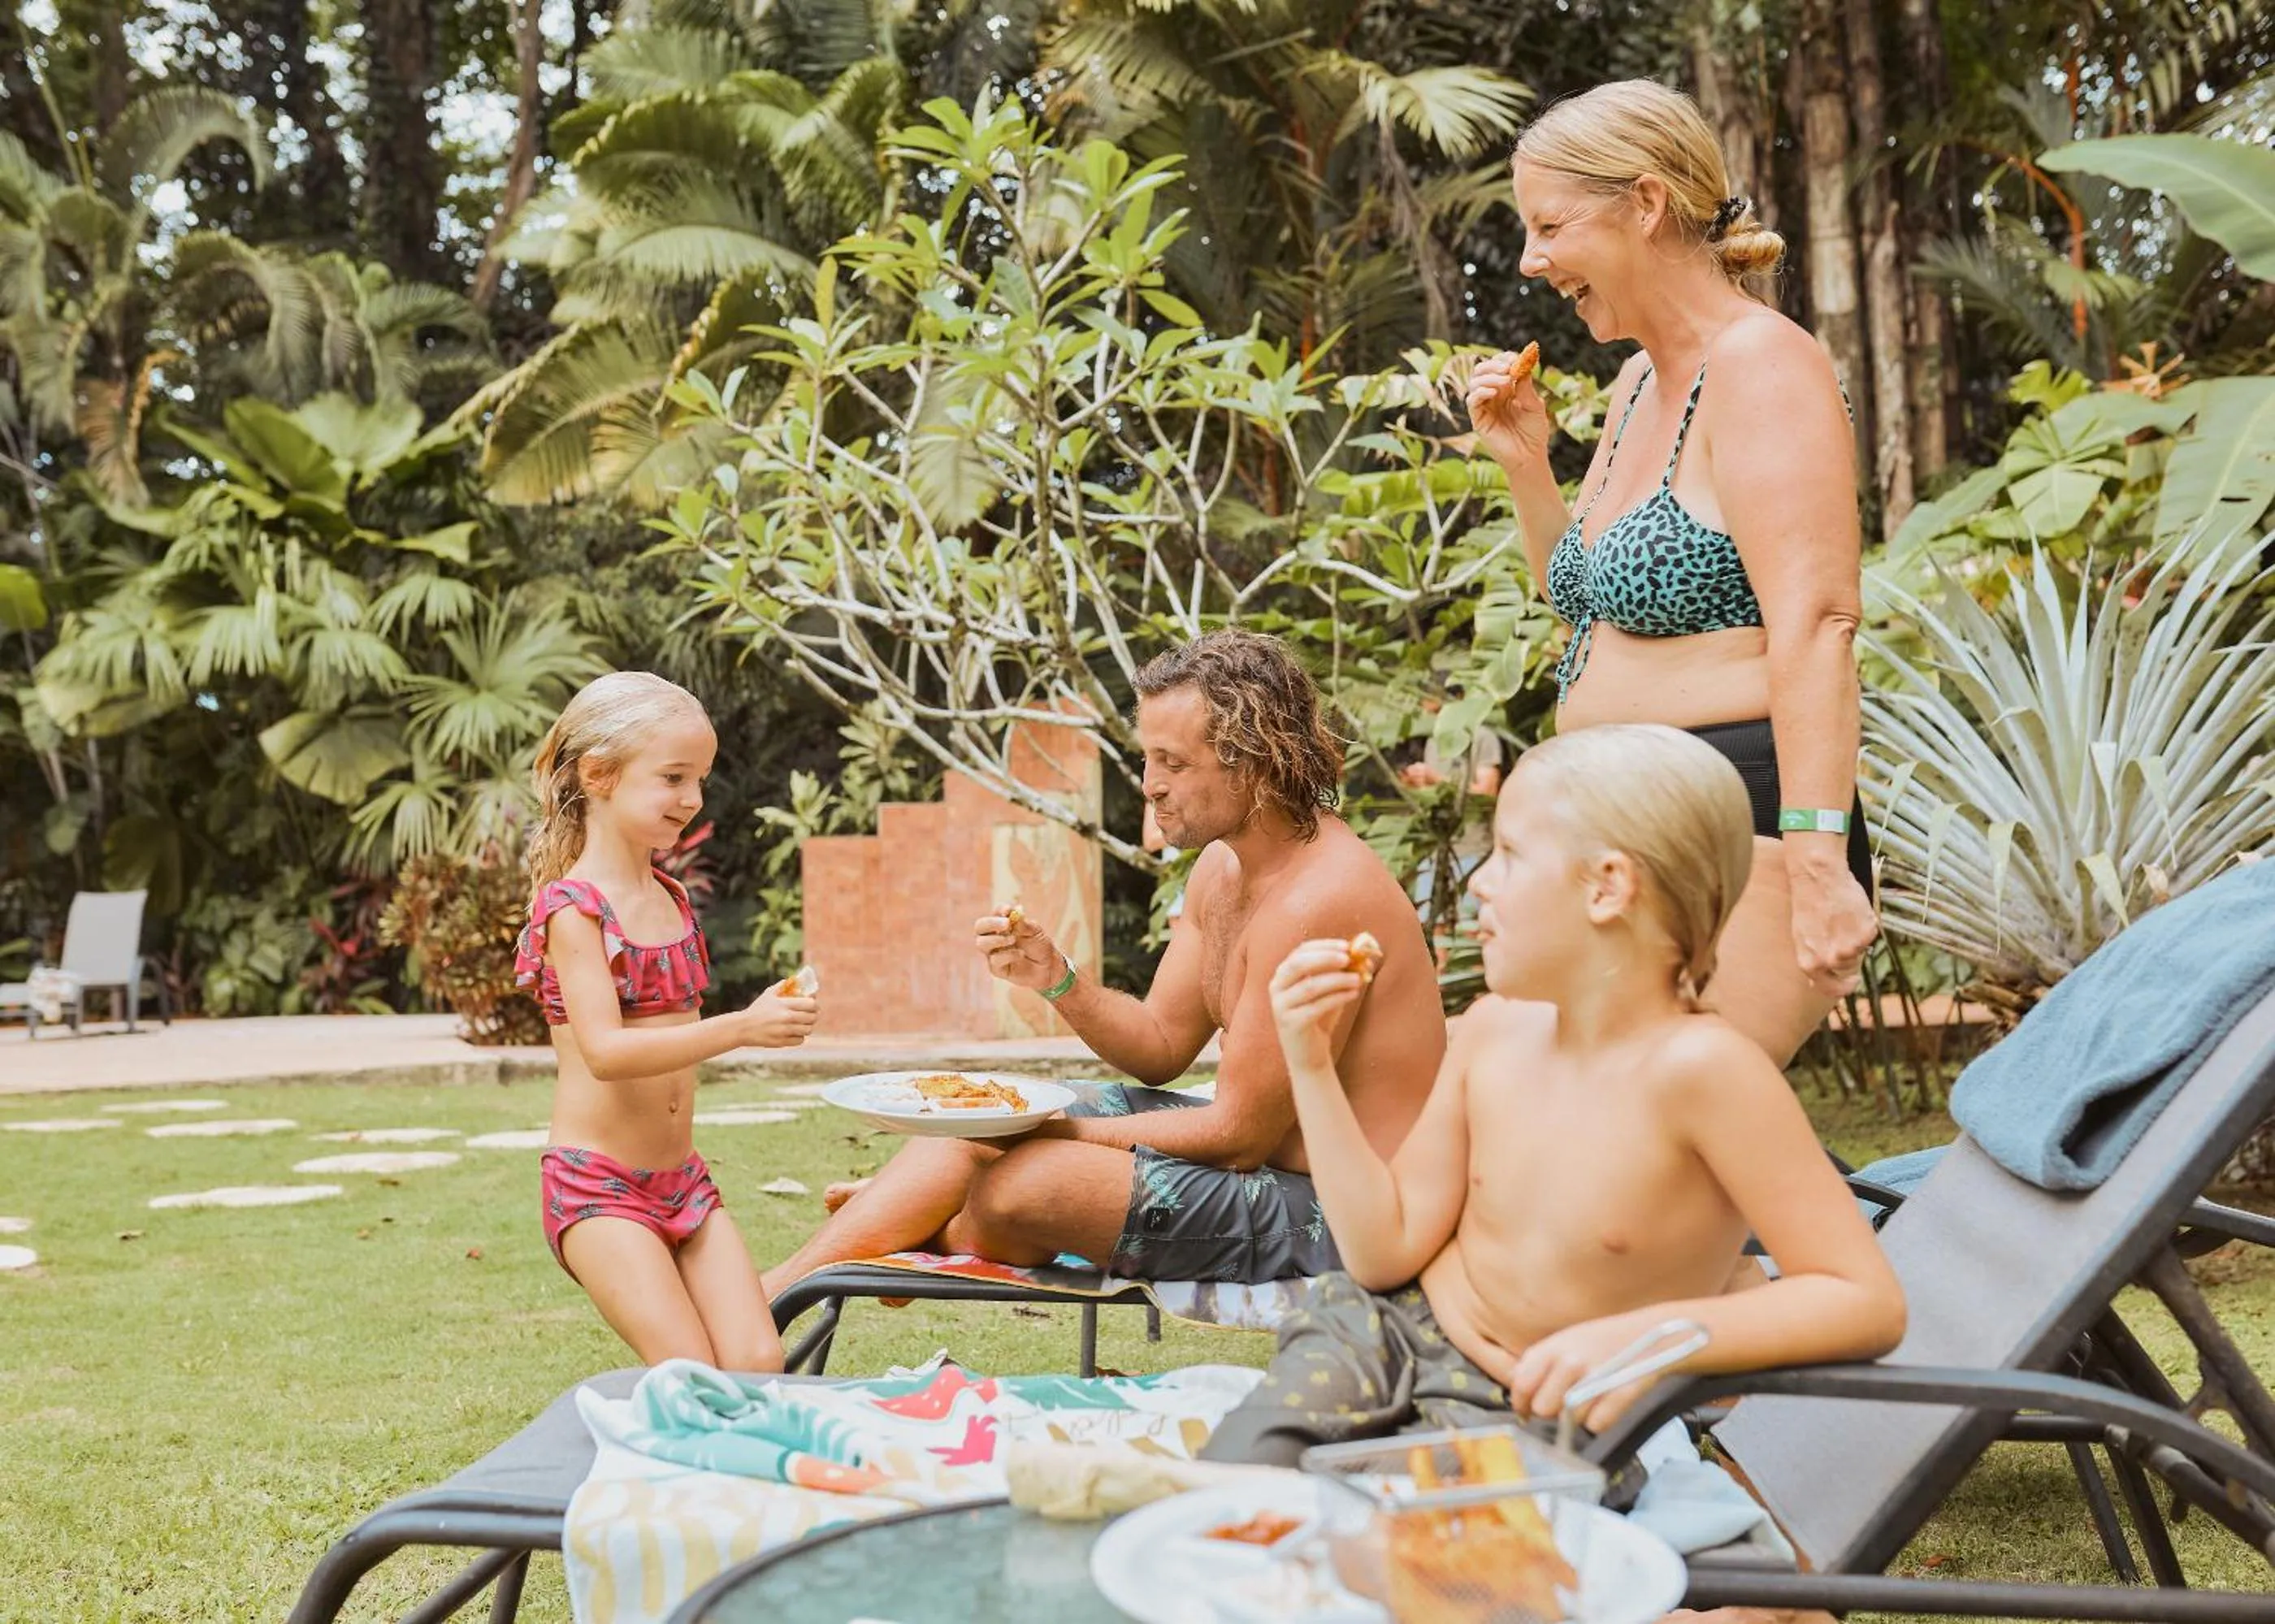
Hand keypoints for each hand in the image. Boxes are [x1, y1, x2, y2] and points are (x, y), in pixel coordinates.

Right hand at [739, 988, 818, 1047]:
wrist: (743, 1027)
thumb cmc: (757, 1009)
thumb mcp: (768, 994)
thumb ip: (782, 986)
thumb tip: (796, 980)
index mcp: (785, 1004)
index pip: (811, 1004)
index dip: (815, 1005)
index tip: (813, 1005)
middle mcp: (787, 1018)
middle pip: (812, 1018)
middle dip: (813, 1016)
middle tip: (810, 1015)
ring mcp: (785, 1031)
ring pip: (808, 1030)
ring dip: (807, 1027)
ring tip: (802, 1024)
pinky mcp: (782, 1042)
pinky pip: (800, 1040)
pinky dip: (799, 1037)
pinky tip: (793, 1033)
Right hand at [976, 909, 1061, 992]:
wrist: (1048, 967)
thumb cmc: (1040, 946)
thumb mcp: (1035, 931)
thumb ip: (1023, 923)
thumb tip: (1013, 913)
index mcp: (1002, 924)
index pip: (995, 913)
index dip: (999, 910)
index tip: (1008, 910)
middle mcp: (994, 936)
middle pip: (980, 927)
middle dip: (991, 923)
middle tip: (1006, 924)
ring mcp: (993, 952)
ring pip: (981, 943)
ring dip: (997, 939)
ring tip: (1013, 939)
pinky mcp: (996, 968)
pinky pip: (994, 960)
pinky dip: (1008, 955)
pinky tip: (1021, 954)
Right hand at [1268, 939, 1364, 1076]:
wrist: (1309, 1055)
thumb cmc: (1319, 1018)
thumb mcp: (1329, 991)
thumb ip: (1340, 974)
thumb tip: (1364, 957)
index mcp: (1283, 974)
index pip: (1301, 951)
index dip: (1323, 945)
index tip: (1346, 945)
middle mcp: (1276, 987)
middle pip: (1298, 964)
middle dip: (1325, 958)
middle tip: (1349, 958)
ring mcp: (1281, 1006)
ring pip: (1310, 986)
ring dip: (1337, 979)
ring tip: (1359, 979)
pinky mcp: (1291, 1024)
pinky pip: (1316, 1006)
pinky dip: (1337, 997)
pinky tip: (1353, 994)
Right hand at [1463, 346, 1550, 471]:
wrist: (1530, 456)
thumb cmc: (1534, 432)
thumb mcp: (1534, 405)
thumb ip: (1526, 386)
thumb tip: (1521, 362)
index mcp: (1507, 390)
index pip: (1499, 366)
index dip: (1505, 358)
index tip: (1516, 358)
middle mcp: (1493, 396)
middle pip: (1483, 370)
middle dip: (1493, 364)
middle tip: (1508, 367)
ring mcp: (1484, 407)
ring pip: (1475, 382)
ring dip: (1488, 377)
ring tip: (1504, 380)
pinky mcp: (1478, 420)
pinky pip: (1472, 401)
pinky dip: (1480, 392)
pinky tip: (1493, 393)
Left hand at [1502, 1311, 1686, 1433]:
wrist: (1652, 1333)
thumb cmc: (1604, 1340)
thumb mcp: (1566, 1341)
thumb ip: (1539, 1363)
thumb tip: (1517, 1389)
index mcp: (1554, 1347)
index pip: (1522, 1384)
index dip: (1521, 1403)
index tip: (1525, 1411)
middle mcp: (1571, 1361)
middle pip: (1542, 1408)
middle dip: (1551, 1412)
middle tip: (1565, 1403)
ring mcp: (1596, 1377)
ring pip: (1569, 1420)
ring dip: (1577, 1418)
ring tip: (1590, 1400)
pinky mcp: (1621, 1393)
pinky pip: (1596, 1425)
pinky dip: (1600, 1420)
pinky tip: (1606, 1405)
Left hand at [1786, 855, 1876, 999]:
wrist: (1818, 878)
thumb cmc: (1808, 904)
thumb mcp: (1802, 938)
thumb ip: (1812, 961)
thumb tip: (1816, 984)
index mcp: (1810, 963)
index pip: (1831, 989)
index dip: (1843, 987)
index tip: (1852, 981)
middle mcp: (1830, 960)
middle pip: (1849, 969)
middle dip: (1849, 956)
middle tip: (1843, 935)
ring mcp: (1849, 947)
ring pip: (1860, 952)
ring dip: (1856, 939)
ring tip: (1842, 919)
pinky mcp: (1866, 933)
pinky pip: (1870, 936)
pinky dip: (1865, 925)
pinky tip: (1852, 912)